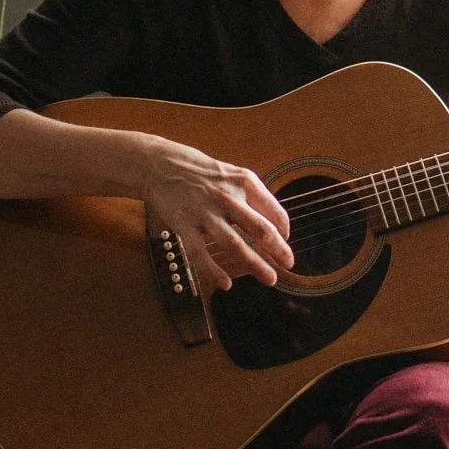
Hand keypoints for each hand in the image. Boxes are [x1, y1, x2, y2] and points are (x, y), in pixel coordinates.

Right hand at [135, 137, 291, 294]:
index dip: (284, 231)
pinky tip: (226, 283)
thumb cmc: (200, 172)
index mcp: (244, 182)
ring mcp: (205, 212)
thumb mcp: (232, 174)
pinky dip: (214, 270)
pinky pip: (201, 253)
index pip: (274, 211)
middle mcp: (228, 197)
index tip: (285, 242)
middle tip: (288, 264)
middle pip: (260, 229)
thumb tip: (275, 223)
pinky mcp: (185, 225)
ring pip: (235, 244)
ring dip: (255, 264)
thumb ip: (252, 196)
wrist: (160, 164)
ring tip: (270, 279)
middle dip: (279, 250)